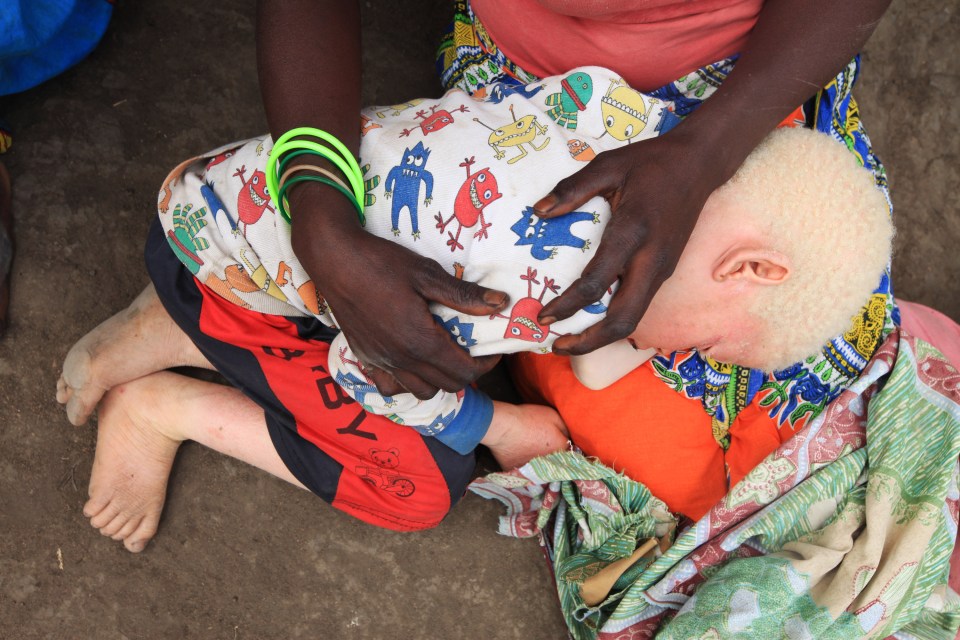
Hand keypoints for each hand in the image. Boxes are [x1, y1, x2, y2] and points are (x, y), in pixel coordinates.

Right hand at [291, 190, 507, 398]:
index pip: (465, 371)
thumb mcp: (427, 274)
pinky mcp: (364, 357)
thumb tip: (502, 302)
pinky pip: (390, 386)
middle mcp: (401, 359)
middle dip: (466, 372)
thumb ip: (465, 295)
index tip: (493, 350)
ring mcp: (380, 361)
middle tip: (472, 350)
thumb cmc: (381, 263)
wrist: (333, 259)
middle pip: (446, 385)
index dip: (486, 364)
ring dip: (439, 380)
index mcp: (420, 341)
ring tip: (444, 356)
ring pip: (420, 391)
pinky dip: (406, 383)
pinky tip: (411, 362)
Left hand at [532, 130, 721, 355]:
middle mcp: (651, 258)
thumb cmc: (651, 162)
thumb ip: (572, 189)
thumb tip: (538, 211)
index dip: (568, 306)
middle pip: (623, 319)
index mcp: (633, 231)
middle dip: (589, 341)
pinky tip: (593, 317)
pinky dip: (615, 319)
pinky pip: (639, 304)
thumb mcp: (608, 166)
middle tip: (557, 347)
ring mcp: (662, 268)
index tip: (544, 316)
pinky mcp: (666, 270)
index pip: (597, 283)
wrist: (699, 164)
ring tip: (571, 340)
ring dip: (603, 335)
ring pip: (634, 318)